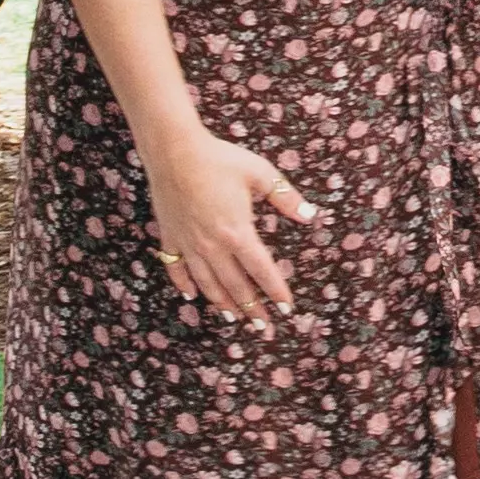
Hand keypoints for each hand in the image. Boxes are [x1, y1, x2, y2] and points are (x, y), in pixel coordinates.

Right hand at [144, 126, 316, 324]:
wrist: (173, 150)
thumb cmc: (219, 159)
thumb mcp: (260, 173)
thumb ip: (286, 197)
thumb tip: (309, 216)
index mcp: (237, 232)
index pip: (262, 270)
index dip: (276, 291)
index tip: (287, 309)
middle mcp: (213, 245)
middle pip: (236, 285)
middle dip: (252, 308)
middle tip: (263, 327)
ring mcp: (189, 244)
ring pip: (207, 283)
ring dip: (223, 303)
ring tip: (234, 317)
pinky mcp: (170, 237)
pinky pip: (176, 269)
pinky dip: (184, 285)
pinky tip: (192, 296)